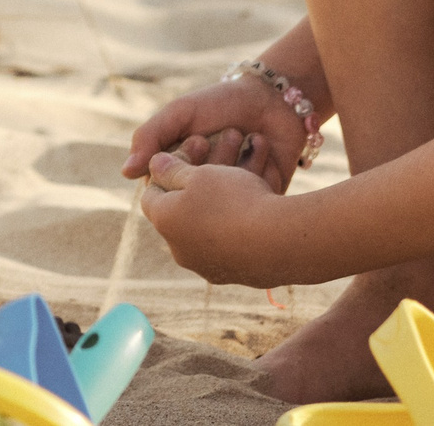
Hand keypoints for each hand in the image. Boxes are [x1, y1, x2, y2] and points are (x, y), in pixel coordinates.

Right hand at [123, 77, 307, 192]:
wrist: (272, 97)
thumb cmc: (221, 102)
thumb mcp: (181, 113)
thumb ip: (150, 137)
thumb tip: (125, 172)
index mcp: (181, 173)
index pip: (169, 188)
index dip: (184, 166)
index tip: (200, 138)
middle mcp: (206, 190)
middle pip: (200, 196)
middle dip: (214, 162)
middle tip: (225, 134)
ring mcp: (235, 197)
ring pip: (228, 199)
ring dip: (238, 163)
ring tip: (246, 135)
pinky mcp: (264, 200)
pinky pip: (256, 199)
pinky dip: (260, 170)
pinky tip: (262, 144)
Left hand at [140, 151, 290, 285]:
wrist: (281, 242)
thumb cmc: (234, 200)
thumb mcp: (199, 174)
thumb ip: (171, 168)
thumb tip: (152, 164)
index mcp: (164, 221)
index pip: (151, 193)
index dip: (167, 172)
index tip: (188, 157)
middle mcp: (179, 250)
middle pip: (180, 212)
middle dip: (194, 188)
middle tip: (216, 170)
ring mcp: (207, 267)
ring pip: (206, 228)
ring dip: (217, 207)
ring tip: (240, 185)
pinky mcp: (234, 277)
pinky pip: (229, 246)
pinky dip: (235, 228)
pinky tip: (254, 211)